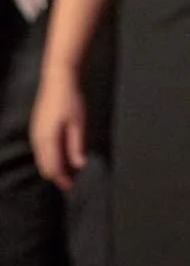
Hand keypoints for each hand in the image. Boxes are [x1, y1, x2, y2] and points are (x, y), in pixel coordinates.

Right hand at [30, 69, 86, 190]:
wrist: (57, 78)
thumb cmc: (70, 99)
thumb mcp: (78, 122)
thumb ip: (76, 144)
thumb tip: (79, 164)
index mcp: (47, 139)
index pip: (53, 167)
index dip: (61, 179)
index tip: (71, 186)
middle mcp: (37, 139)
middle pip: (44, 166)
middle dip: (56, 176)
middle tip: (69, 182)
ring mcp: (34, 133)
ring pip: (41, 159)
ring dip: (52, 167)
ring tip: (66, 172)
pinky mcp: (35, 129)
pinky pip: (40, 150)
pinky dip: (48, 158)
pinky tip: (59, 156)